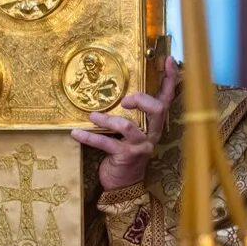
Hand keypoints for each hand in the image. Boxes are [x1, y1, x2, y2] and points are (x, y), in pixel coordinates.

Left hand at [71, 56, 177, 191]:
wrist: (124, 185)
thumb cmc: (126, 153)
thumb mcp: (132, 132)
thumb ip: (131, 114)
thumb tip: (119, 92)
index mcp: (155, 125)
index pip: (167, 99)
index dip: (170, 80)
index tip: (169, 61)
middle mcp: (152, 134)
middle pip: (157, 110)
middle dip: (142, 100)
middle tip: (126, 100)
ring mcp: (140, 146)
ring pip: (128, 126)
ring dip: (107, 119)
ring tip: (92, 116)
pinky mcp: (125, 156)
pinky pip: (106, 143)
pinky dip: (89, 137)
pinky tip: (76, 133)